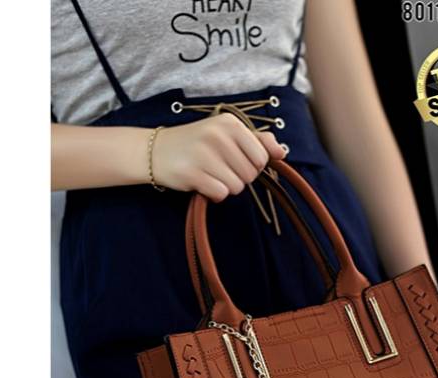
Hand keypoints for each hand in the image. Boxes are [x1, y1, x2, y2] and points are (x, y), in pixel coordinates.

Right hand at [151, 113, 285, 199]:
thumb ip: (257, 140)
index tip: (235, 161)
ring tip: (209, 174)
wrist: (155, 150)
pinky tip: (202, 184)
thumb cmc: (197, 143)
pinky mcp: (193, 174)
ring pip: (237, 187)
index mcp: (231, 123)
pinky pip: (221, 194)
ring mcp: (204, 154)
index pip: (262, 158)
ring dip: (226, 187)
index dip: (252, 166)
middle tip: (218, 168)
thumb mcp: (226, 133)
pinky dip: (214, 194)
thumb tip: (282, 152)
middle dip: (238, 177)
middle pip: (251, 175)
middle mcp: (218, 135)